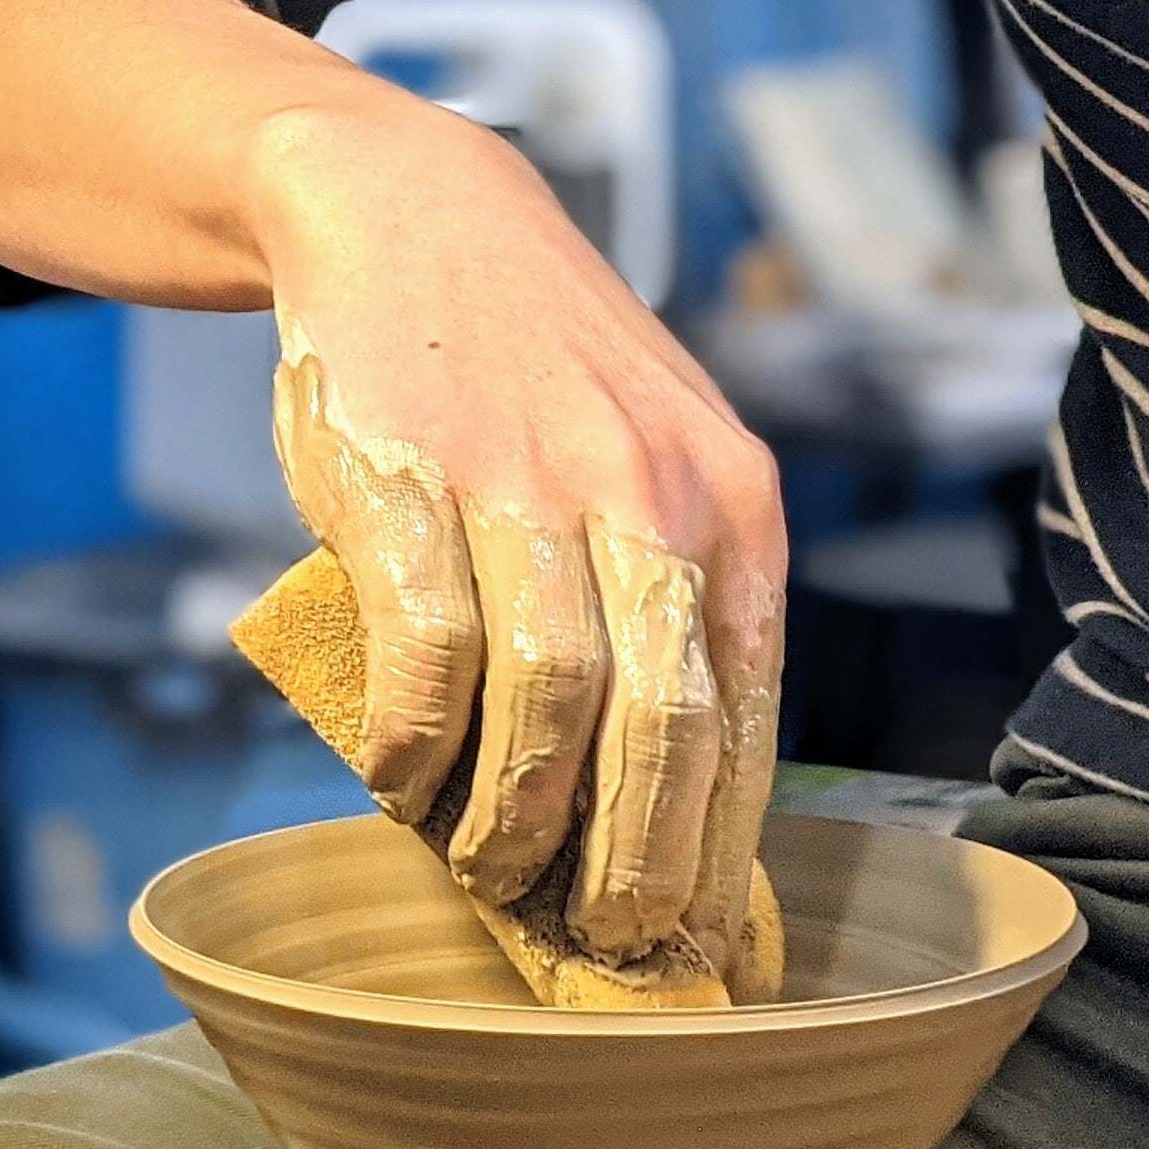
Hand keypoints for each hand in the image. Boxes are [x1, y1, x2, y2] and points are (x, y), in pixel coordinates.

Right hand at [252, 96, 785, 976]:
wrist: (405, 207)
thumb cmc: (528, 365)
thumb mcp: (647, 448)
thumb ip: (668, 589)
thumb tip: (663, 793)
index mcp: (732, 496)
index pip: (747, 712)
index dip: (720, 847)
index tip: (693, 939)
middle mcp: (651, 487)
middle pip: (666, 728)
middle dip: (639, 863)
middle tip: (603, 940)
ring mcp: (530, 481)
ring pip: (557, 702)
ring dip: (518, 818)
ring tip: (486, 866)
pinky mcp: (413, 480)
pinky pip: (431, 654)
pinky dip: (417, 744)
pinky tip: (400, 779)